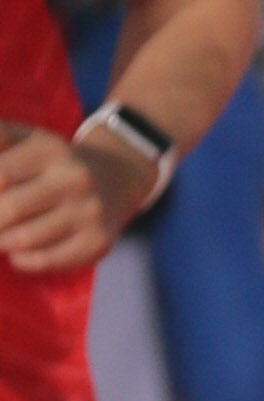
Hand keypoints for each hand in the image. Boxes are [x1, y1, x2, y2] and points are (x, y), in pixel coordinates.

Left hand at [0, 123, 149, 276]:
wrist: (115, 177)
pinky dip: (21, 260)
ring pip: (25, 239)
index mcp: (51, 150)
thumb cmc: (54, 162)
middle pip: (9, 210)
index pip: (1, 175)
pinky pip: (46, 260)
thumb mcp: (26, 139)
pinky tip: (16, 252)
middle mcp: (74, 179)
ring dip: (0, 241)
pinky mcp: (97, 241)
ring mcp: (89, 212)